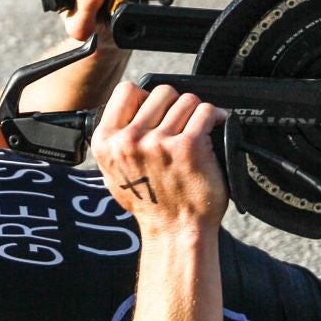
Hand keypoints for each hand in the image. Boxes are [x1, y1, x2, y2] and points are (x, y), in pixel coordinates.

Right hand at [89, 82, 228, 232]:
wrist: (174, 231)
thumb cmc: (150, 202)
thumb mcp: (114, 171)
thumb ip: (118, 138)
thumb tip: (135, 106)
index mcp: (106, 142)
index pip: (126, 90)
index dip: (145, 97)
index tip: (157, 112)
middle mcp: (129, 140)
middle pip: (160, 92)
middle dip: (174, 105)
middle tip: (180, 125)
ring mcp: (159, 142)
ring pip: (186, 100)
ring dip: (195, 113)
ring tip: (195, 131)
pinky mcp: (188, 146)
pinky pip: (205, 112)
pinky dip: (214, 117)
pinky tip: (213, 128)